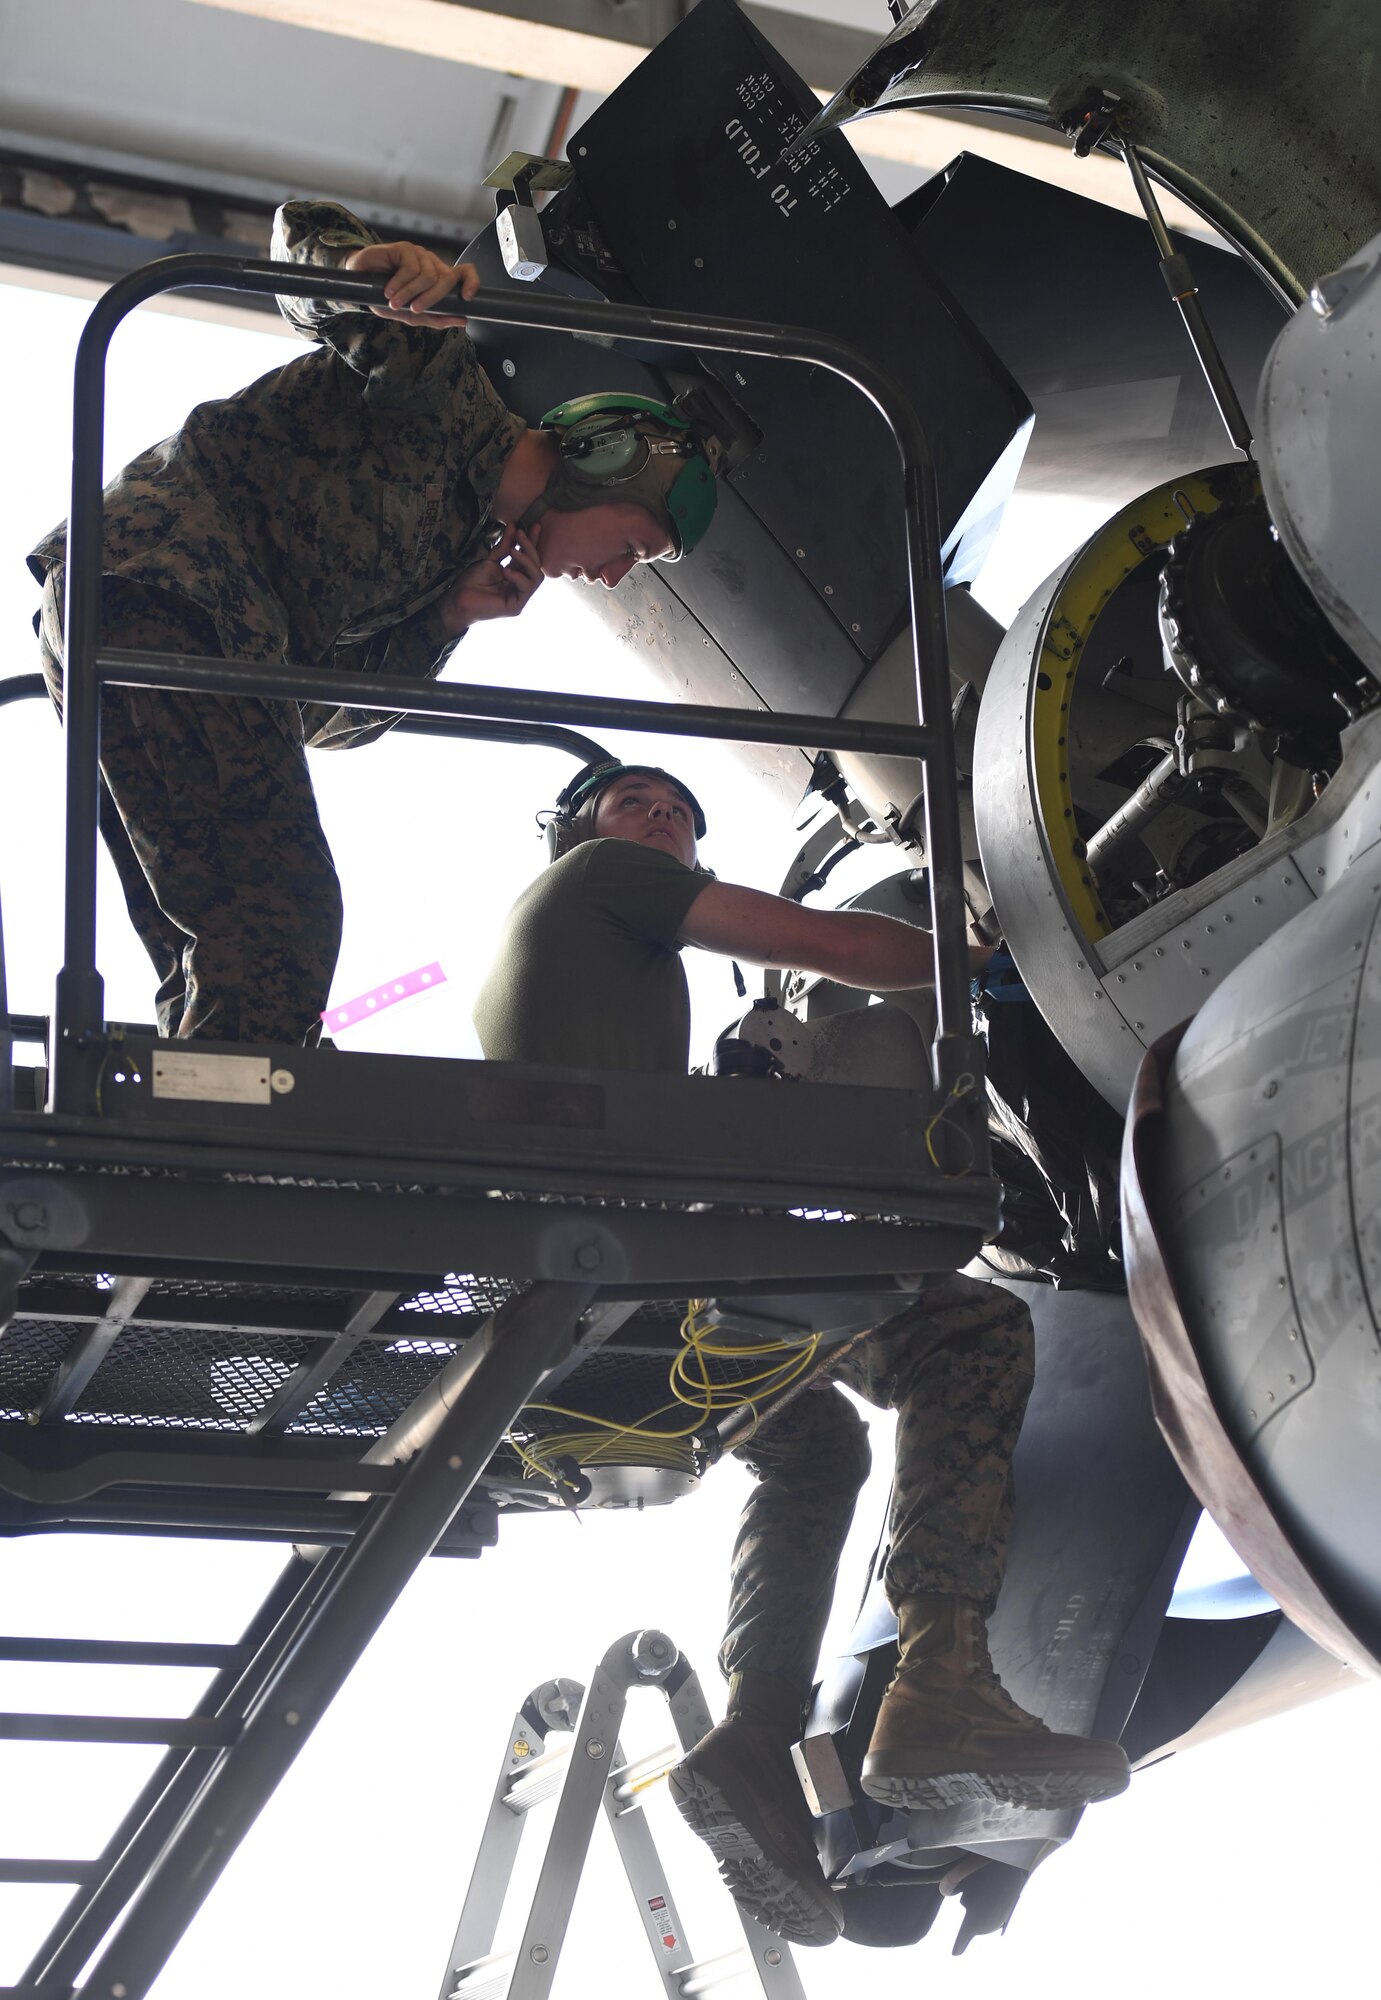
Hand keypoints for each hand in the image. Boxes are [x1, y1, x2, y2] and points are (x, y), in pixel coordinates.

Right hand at [343, 241, 478, 324]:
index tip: (467, 297)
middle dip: (432, 299)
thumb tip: (463, 320)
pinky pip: (411, 268)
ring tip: (394, 302)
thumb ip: (434, 319)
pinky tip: (388, 290)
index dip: (471, 282)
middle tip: (413, 310)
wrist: (359, 283)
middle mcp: (432, 264)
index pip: (464, 273)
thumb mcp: (410, 315)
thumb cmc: (386, 297)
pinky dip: (400, 283)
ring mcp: (419, 254)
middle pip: (446, 279)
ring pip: (428, 275)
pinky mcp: (404, 248)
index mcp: (438, 278)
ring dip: (410, 293)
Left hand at [442, 527, 543, 632]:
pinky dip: (518, 577)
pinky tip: (506, 570)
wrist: (458, 599)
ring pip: (536, 577)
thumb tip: (514, 526)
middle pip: (536, 566)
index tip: (535, 524)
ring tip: (513, 551)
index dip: (533, 542)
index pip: (530, 557)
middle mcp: (521, 586)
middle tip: (520, 534)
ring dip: (526, 561)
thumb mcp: (491, 560)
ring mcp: (520, 597)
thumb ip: (504, 546)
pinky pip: (526, 588)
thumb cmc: (472, 582)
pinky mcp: (516, 606)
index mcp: (516, 574)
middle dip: (530, 548)